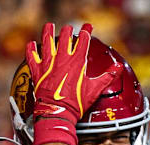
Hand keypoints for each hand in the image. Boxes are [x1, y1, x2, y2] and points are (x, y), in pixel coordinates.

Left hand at [26, 22, 121, 144]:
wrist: (58, 112)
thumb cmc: (77, 103)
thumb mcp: (95, 90)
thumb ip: (107, 77)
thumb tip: (118, 67)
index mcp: (77, 62)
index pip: (83, 40)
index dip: (86, 31)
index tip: (88, 26)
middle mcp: (62, 59)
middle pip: (65, 38)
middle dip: (67, 31)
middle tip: (69, 28)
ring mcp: (48, 64)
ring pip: (47, 42)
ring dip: (48, 32)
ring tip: (49, 26)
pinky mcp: (37, 71)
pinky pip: (32, 56)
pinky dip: (31, 49)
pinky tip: (31, 44)